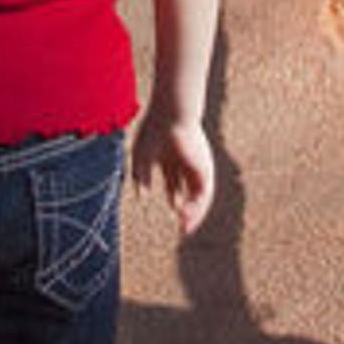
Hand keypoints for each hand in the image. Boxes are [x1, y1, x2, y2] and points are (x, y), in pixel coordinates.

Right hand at [133, 112, 216, 237]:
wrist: (171, 116)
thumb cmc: (153, 131)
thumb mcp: (140, 157)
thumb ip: (140, 177)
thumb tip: (141, 197)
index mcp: (172, 158)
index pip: (175, 182)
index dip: (173, 197)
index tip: (172, 208)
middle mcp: (186, 163)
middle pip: (189, 189)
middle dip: (186, 208)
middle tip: (183, 227)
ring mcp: (196, 165)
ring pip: (198, 193)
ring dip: (194, 211)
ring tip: (186, 227)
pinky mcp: (204, 168)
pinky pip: (204, 193)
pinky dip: (197, 206)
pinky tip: (187, 215)